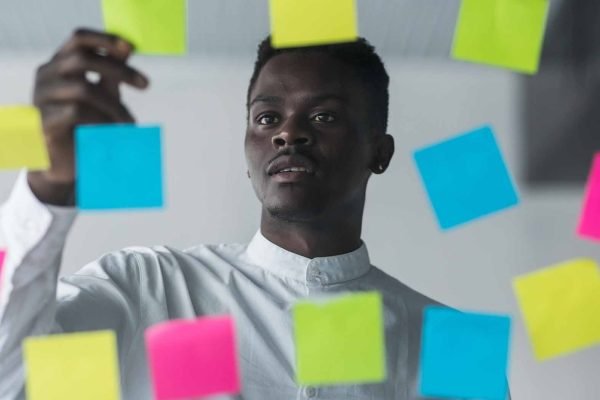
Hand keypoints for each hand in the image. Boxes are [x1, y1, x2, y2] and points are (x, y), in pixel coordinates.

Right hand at [27, 28, 148, 204]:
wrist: (67, 163)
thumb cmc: (86, 124)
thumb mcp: (103, 95)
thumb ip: (112, 73)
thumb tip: (128, 47)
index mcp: (60, 64)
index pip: (79, 39)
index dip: (104, 39)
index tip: (131, 47)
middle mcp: (46, 76)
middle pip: (82, 59)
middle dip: (119, 70)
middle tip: (145, 84)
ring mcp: (41, 98)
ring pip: (82, 88)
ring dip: (114, 105)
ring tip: (130, 124)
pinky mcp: (42, 121)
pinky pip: (75, 113)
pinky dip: (100, 122)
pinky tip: (110, 134)